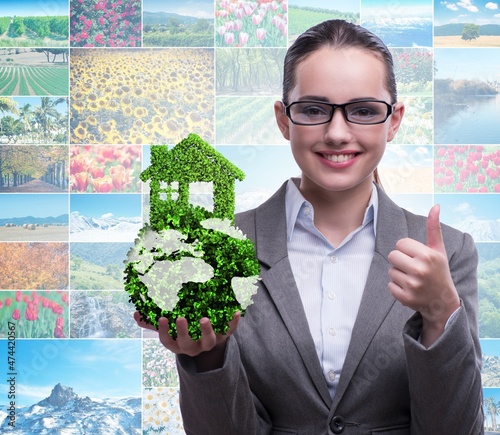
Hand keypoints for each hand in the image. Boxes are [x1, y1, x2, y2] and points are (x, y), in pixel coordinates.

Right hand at [134, 311, 239, 366]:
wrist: (210, 340)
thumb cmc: (185, 331)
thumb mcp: (170, 329)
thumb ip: (153, 323)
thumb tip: (136, 315)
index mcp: (178, 344)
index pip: (168, 341)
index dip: (164, 331)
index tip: (162, 318)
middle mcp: (193, 346)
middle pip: (187, 344)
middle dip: (183, 333)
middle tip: (181, 318)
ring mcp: (209, 342)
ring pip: (209, 341)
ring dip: (207, 331)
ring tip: (204, 319)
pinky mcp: (223, 336)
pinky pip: (229, 331)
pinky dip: (233, 322)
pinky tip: (235, 311)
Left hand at [388, 205, 459, 345]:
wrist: (443, 302)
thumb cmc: (438, 271)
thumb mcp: (438, 250)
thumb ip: (433, 228)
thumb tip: (435, 206)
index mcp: (428, 255)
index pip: (400, 243)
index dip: (407, 249)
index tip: (417, 257)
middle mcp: (420, 270)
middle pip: (392, 256)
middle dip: (400, 260)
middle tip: (413, 268)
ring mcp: (412, 285)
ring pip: (391, 271)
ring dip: (399, 274)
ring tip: (413, 279)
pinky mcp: (405, 298)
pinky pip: (390, 285)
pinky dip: (397, 287)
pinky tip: (410, 289)